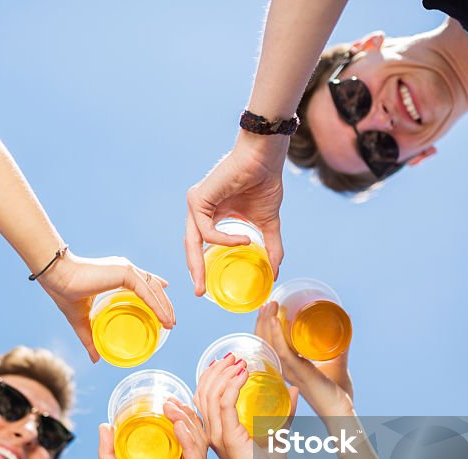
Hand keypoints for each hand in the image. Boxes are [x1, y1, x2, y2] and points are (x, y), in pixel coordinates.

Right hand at [39, 250, 174, 362]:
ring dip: (164, 306)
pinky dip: (157, 305)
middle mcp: (125, 269)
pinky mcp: (125, 272)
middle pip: (152, 286)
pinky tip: (164, 318)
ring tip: (170, 323)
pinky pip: (147, 291)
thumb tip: (96, 359)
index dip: (155, 295)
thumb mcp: (82, 320)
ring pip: (153, 288)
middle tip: (170, 322)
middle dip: (164, 303)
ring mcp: (126, 269)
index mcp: (117, 274)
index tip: (164, 307)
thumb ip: (91, 338)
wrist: (57, 279)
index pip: (143, 283)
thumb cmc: (65, 293)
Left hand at [98, 401, 207, 458]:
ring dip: (188, 425)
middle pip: (193, 440)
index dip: (178, 418)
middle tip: (171, 399)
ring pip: (198, 449)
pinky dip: (190, 444)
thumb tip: (105, 424)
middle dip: (186, 417)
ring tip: (174, 408)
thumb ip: (109, 454)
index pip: (181, 440)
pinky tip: (181, 428)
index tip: (167, 399)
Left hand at [185, 132, 287, 295]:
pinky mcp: (197, 199)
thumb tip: (276, 272)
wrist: (264, 157)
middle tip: (200, 292)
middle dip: (195, 271)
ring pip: (193, 242)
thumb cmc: (264, 182)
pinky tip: (244, 239)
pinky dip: (224, 240)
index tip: (205, 288)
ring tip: (229, 262)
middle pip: (191, 247)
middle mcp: (199, 209)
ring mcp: (196, 203)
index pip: (199, 244)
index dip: (201, 266)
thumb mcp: (267, 223)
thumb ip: (269, 246)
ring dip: (205, 260)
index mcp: (210, 213)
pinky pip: (207, 231)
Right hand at [195, 353, 297, 458]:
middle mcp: (211, 432)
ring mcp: (217, 434)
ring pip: (210, 395)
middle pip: (203, 392)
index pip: (203, 397)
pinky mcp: (228, 436)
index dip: (210, 375)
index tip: (226, 361)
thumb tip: (293, 389)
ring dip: (224, 374)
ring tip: (239, 362)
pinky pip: (224, 405)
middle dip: (216, 370)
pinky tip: (243, 375)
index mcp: (216, 430)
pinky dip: (232, 386)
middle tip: (233, 356)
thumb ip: (285, 411)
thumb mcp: (276, 432)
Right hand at [255, 301, 353, 415]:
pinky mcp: (299, 372)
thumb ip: (339, 344)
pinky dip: (277, 335)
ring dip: (267, 323)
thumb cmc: (338, 390)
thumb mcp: (336, 360)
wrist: (342, 409)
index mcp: (288, 367)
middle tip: (268, 302)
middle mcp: (284, 368)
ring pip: (269, 344)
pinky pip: (282, 352)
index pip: (268, 345)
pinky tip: (275, 320)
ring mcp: (290, 370)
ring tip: (270, 305)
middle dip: (263, 321)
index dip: (264, 327)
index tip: (267, 309)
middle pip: (264, 342)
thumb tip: (345, 321)